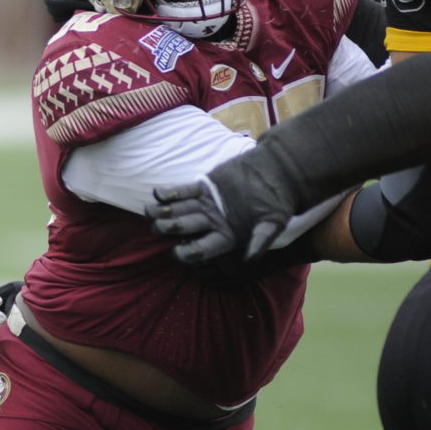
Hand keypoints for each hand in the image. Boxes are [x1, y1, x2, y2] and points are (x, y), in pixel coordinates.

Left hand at [147, 175, 286, 264]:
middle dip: (169, 229)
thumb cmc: (279, 200)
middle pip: (185, 229)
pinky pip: (182, 192)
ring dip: (162, 211)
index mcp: (226, 236)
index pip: (204, 249)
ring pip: (179, 211)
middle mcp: (212, 223)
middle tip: (158, 227)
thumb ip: (262, 239)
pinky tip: (158, 193)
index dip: (189, 253)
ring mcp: (205, 205)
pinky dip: (169, 193)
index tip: (179, 251)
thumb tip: (251, 257)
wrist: (279, 171)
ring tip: (151, 211)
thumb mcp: (274, 222)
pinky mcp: (203, 187)